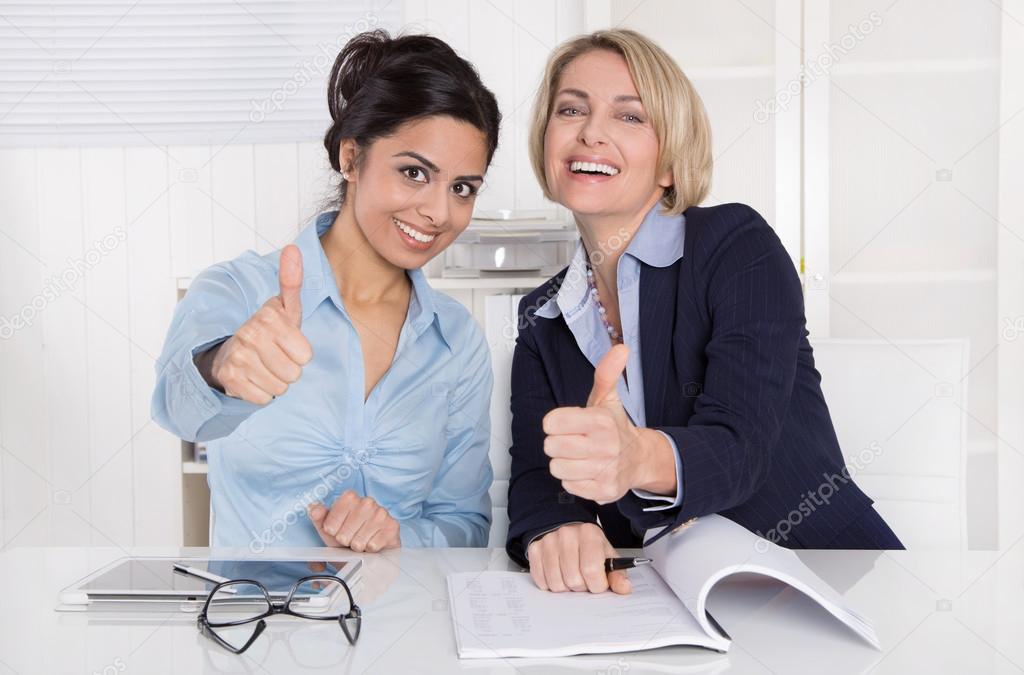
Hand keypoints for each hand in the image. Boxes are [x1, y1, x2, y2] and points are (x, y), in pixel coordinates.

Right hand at [205, 244, 312, 404]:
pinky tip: (253, 378)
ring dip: (275, 382)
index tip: (285, 343)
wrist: (228, 351)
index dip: (299, 353)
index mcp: (268, 317)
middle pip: (294, 374)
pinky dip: (261, 393)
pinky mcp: (230, 380)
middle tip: (274, 357)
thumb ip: (292, 281)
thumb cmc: (266, 331)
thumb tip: (293, 249)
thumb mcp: (283, 307)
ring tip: (263, 367)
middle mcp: (250, 335)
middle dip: (288, 369)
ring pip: (280, 388)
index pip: (306, 355)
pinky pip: (263, 398)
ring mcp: (238, 358)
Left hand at [307, 491, 400, 552]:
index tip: (337, 532)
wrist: (371, 550)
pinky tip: (373, 544)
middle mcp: (367, 501)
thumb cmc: (349, 537)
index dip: (332, 531)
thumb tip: (313, 508)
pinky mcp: (392, 526)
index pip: (331, 520)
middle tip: (351, 539)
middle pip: (344, 533)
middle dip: (346, 541)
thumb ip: (319, 517)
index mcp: (350, 497)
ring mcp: (381, 513)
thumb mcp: (330, 529)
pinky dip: (370, 550)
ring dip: (358, 547)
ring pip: (359, 541)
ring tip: (362, 542)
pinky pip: (373, 546)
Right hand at [526, 522, 630, 593]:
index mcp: (589, 533)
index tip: (598, 583)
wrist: (568, 530)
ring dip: (565, 588)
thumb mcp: (607, 556)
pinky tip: (558, 574)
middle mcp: (567, 534)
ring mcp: (548, 541)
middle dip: (581, 587)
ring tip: (571, 576)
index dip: (597, 585)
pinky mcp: (535, 549)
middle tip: (584, 579)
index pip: (591, 570)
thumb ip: (617, 574)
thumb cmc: (589, 546)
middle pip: (573, 579)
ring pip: (556, 583)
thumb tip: (623, 588)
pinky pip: (541, 580)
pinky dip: (550, 584)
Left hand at [542, 344, 640, 503]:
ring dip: (564, 463)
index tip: (568, 424)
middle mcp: (604, 446)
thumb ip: (606, 373)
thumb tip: (620, 348)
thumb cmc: (615, 427)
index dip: (555, 423)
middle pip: (551, 447)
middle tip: (573, 441)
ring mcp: (605, 470)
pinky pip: (568, 486)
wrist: (639, 458)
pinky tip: (586, 471)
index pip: (552, 423)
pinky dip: (574, 480)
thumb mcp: (607, 398)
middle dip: (558, 444)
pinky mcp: (604, 491)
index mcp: (600, 421)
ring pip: (557, 468)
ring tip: (579, 457)